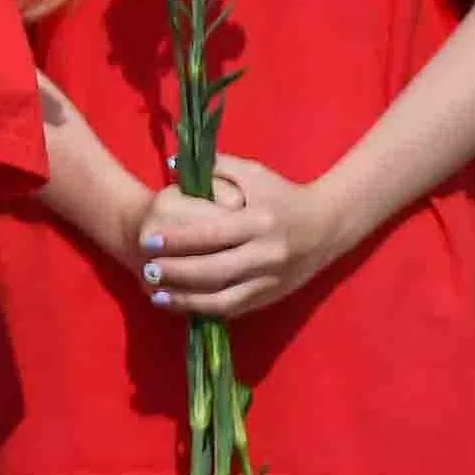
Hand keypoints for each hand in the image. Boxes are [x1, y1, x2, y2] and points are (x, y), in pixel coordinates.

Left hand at [140, 152, 348, 319]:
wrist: (328, 225)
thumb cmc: (282, 195)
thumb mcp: (253, 174)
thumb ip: (215, 167)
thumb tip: (173, 165)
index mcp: (259, 222)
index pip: (212, 234)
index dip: (179, 240)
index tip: (149, 240)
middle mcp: (267, 254)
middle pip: (215, 270)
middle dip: (177, 272)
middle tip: (146, 269)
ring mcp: (271, 279)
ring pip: (224, 297)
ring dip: (187, 300)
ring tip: (156, 295)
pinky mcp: (272, 295)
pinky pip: (235, 308)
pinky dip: (206, 310)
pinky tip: (182, 306)